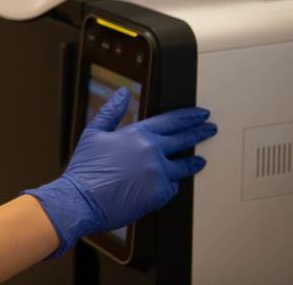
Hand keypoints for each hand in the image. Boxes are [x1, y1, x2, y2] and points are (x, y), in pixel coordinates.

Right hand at [23, 87, 215, 256]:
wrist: (82, 200)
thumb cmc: (85, 168)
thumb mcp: (94, 132)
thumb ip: (112, 110)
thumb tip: (123, 93)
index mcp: (138, 134)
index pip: (171, 121)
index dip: (188, 116)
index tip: (201, 114)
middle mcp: (153, 152)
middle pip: (184, 140)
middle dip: (199, 132)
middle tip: (210, 128)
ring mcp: (159, 174)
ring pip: (183, 166)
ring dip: (193, 162)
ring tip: (199, 160)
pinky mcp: (159, 194)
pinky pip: (172, 186)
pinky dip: (171, 183)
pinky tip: (169, 182)